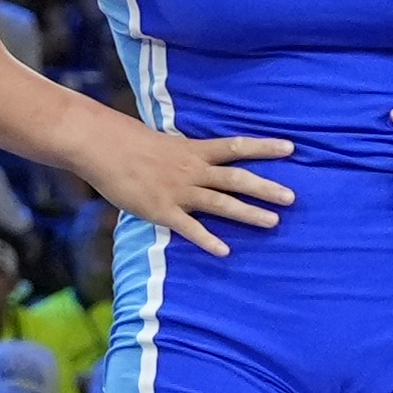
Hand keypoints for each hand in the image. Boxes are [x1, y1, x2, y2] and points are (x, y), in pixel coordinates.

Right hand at [83, 115, 293, 257]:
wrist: (101, 146)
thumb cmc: (126, 142)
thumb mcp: (162, 143)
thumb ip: (182, 155)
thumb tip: (194, 159)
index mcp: (194, 150)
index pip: (236, 146)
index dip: (264, 148)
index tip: (290, 148)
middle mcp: (192, 170)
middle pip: (237, 178)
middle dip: (266, 188)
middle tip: (291, 197)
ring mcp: (179, 191)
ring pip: (221, 203)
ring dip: (248, 213)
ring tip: (273, 222)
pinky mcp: (162, 210)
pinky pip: (190, 228)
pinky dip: (208, 239)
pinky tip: (224, 251)